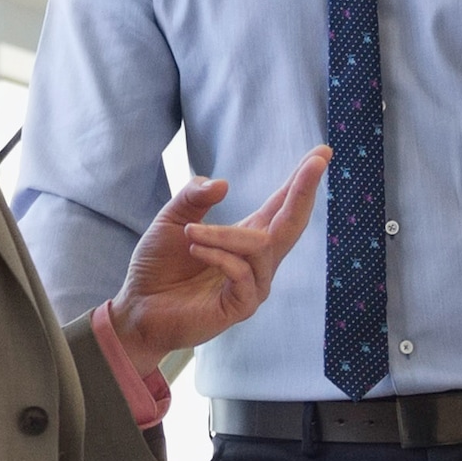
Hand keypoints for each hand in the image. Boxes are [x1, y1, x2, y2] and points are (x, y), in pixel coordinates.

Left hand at [105, 149, 329, 365]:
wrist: (138, 307)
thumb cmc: (159, 266)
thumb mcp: (172, 219)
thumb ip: (194, 196)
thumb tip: (224, 184)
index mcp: (247, 236)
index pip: (283, 204)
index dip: (302, 180)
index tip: (323, 152)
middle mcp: (258, 260)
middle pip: (293, 222)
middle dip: (305, 190)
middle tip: (317, 161)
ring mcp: (253, 285)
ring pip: (260, 246)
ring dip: (223, 234)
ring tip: (190, 232)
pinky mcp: (242, 306)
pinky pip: (242, 273)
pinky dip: (218, 255)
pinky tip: (195, 248)